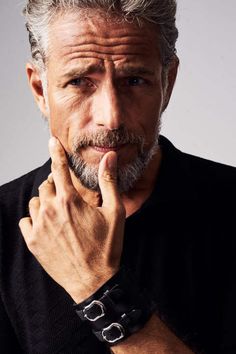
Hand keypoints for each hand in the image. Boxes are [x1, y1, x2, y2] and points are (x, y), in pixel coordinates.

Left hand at [19, 137, 125, 302]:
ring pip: (35, 203)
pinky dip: (34, 218)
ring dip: (45, 202)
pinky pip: (26, 221)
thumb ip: (109, 181)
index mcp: (70, 200)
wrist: (94, 281)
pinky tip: (47, 225)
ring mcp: (39, 227)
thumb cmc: (107, 246)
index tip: (52, 142)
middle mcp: (51, 211)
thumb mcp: (114, 212)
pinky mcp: (33, 242)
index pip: (59, 168)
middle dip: (56, 184)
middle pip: (46, 185)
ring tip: (59, 211)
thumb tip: (110, 157)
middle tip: (67, 194)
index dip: (56, 152)